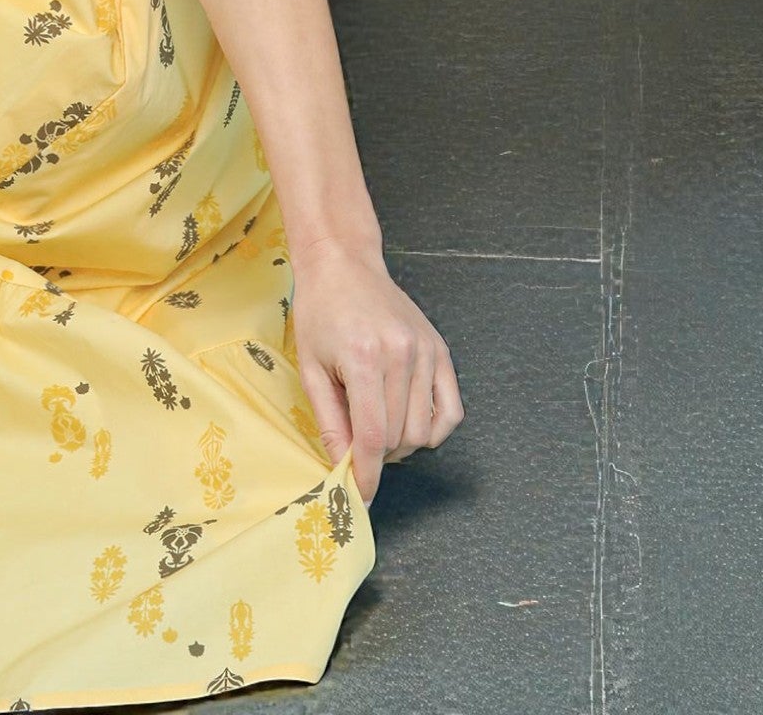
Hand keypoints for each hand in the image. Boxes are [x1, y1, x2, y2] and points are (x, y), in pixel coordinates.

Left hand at [289, 231, 463, 504]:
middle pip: (401, 437)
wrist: (344, 265)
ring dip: (402, 443)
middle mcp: (401, 355)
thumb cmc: (320, 312)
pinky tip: (411, 421)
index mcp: (364, 358)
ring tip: (378, 423)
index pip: (374, 436)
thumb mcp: (311, 367)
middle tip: (357, 442)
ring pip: (425, 430)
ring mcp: (426, 351)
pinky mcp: (441, 350)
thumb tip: (342, 468)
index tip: (360, 497)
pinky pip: (451, 410)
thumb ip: (330, 422)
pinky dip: (434, 429)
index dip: (368, 474)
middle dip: (378, 455)